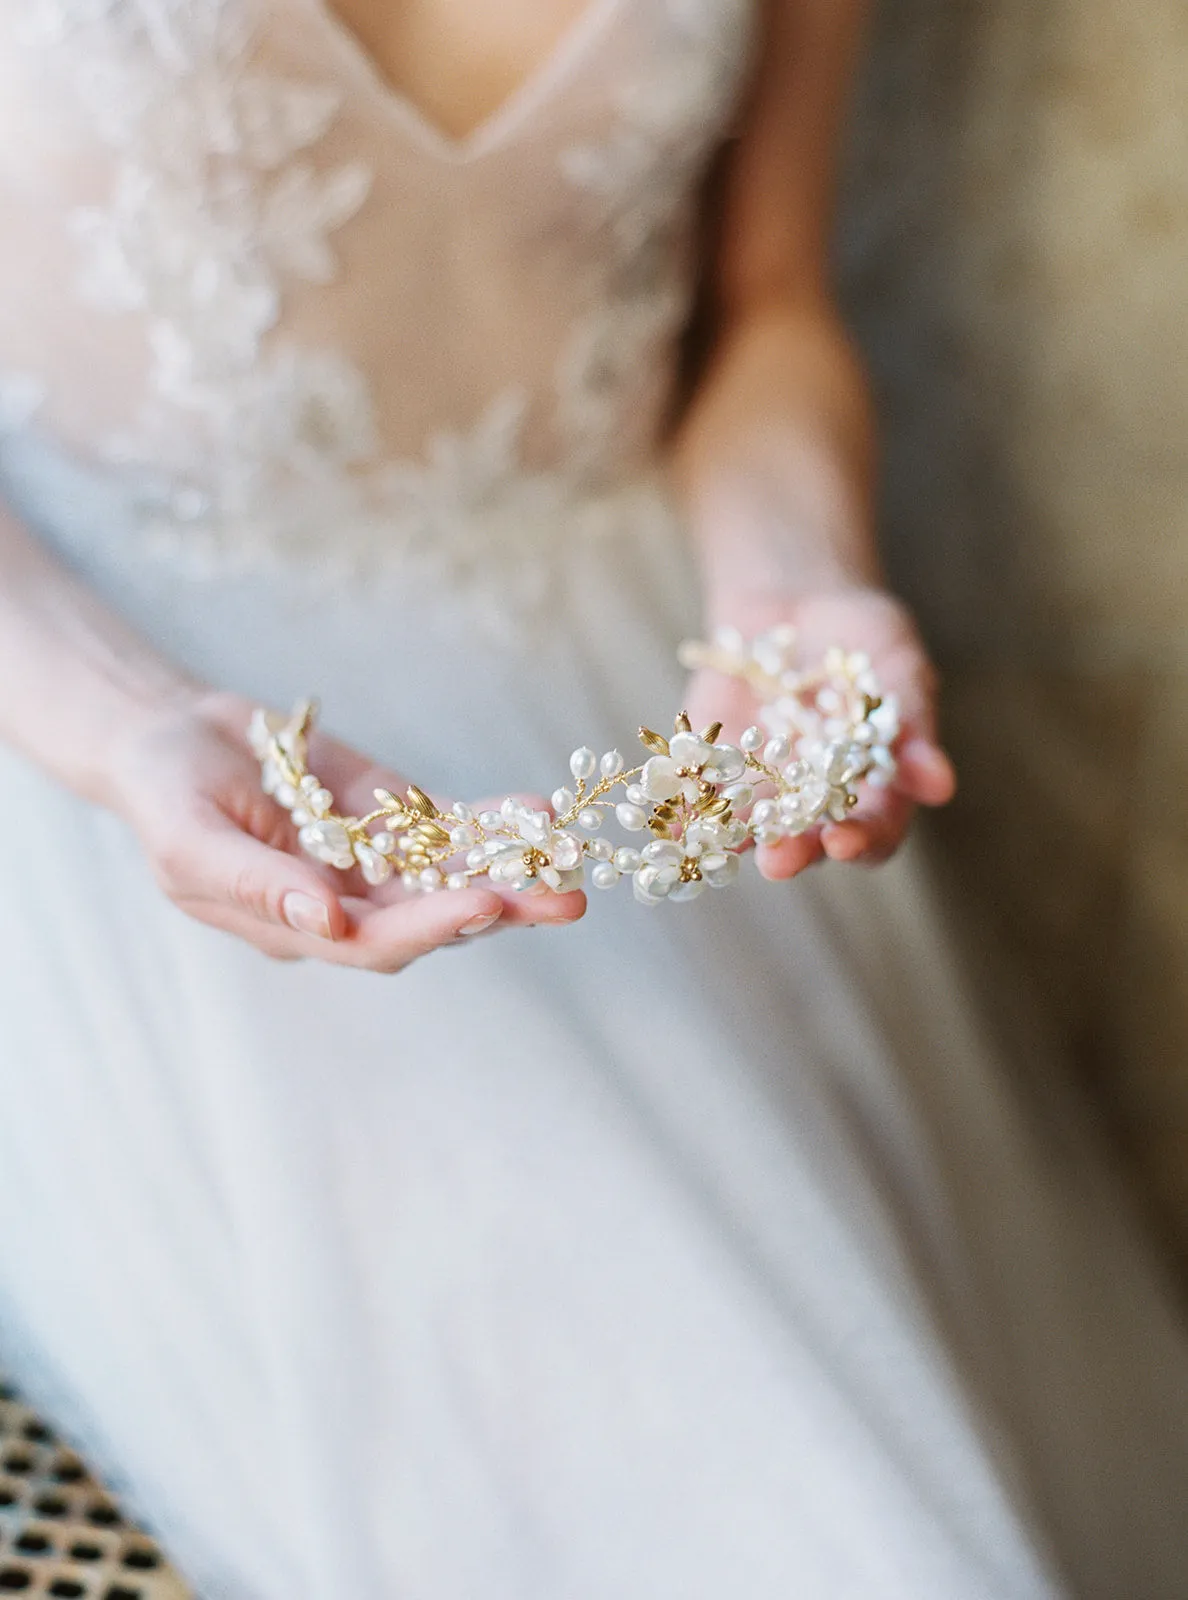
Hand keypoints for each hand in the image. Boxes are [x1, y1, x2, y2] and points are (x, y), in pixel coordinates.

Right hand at [105, 688, 584, 968]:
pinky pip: (454, 827)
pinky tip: (540, 811)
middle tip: (564, 901)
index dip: (432, 928)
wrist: (176, 737)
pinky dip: (496, 821)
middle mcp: (349, 905)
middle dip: (500, 909)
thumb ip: (255, 885)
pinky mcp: (396, 816)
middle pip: (434, 919)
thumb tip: (326, 924)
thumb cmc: (166, 794)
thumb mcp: (189, 841)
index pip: (375, 942)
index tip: (486, 904)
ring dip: (516, 871)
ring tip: (574, 863)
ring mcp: (377, 861)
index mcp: (298, 928)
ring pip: (456, 875)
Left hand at [685, 587, 955, 878]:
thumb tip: (940, 786)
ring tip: (727, 844)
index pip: (876, 830)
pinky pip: (698, 792)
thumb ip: (912, 725)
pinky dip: (684, 806)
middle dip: (796, 852)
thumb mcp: (897, 666)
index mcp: (873, 788)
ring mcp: (762, 786)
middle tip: (779, 861)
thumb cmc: (866, 637)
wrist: (797, 597)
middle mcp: (816, 800)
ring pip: (751, 828)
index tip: (846, 841)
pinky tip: (672, 817)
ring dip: (736, 840)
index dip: (864, 840)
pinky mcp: (712, 763)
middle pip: (810, 841)